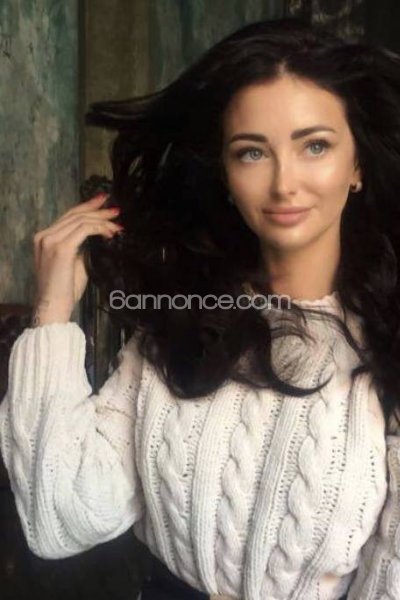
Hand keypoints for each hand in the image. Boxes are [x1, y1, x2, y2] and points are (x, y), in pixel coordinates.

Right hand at [31, 193, 122, 326]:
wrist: (53, 307)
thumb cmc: (64, 291)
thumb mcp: (73, 264)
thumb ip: (80, 248)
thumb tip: (95, 238)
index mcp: (44, 238)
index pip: (68, 216)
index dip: (87, 207)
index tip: (103, 201)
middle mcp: (45, 236)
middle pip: (75, 215)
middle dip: (98, 211)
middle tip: (116, 211)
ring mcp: (51, 240)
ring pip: (81, 220)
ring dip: (102, 221)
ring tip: (118, 225)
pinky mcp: (61, 248)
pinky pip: (84, 230)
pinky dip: (99, 229)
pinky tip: (110, 233)